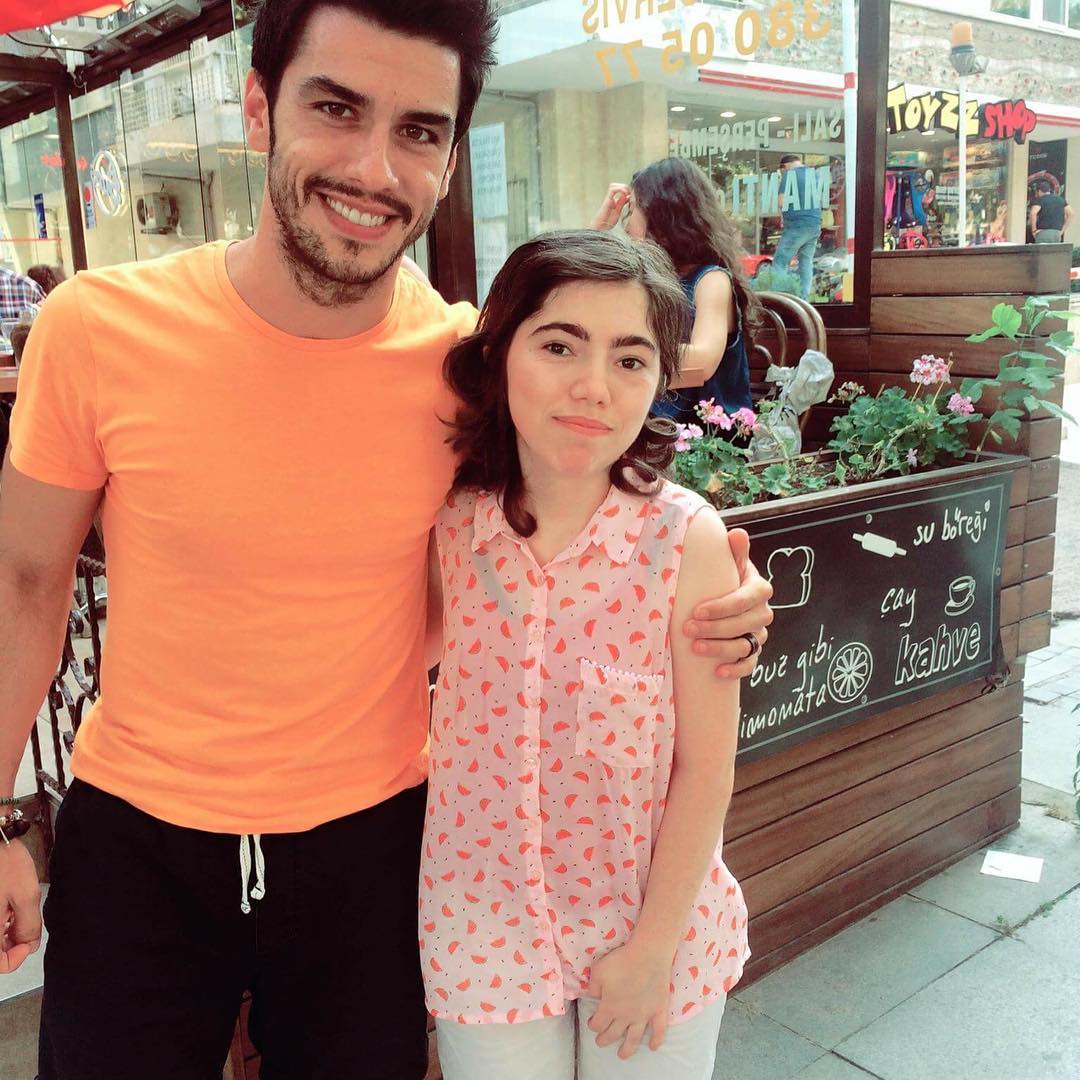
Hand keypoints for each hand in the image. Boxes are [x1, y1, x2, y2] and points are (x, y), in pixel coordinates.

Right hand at [1, 840, 41, 972]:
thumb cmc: (3, 862)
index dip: (18, 957)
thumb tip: (30, 946)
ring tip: (14, 906)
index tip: (28, 941)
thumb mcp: (26, 895)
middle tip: (23, 919)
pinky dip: (1, 918)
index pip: (0, 965)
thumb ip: (29, 926)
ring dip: (6, 929)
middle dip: (12, 940)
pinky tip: (6, 901)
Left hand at [585, 942, 670, 1058]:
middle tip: (601, 1042)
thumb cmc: (621, 960)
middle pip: (613, 1034)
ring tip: (622, 1055)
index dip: (593, 1025)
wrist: (648, 954)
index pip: (598, 1024)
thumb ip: (593, 987)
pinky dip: (657, 1041)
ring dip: (627, 1049)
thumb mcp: (598, 970)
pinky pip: (659, 1030)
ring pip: (634, 1038)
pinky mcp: (659, 1010)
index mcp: (610, 1007)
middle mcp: (626, 1016)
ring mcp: (644, 1015)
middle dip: (605, 1040)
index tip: (591, 1023)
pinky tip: (653, 1047)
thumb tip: (593, 996)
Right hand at [590, 183, 630, 230]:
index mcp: (614, 201)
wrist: (600, 228)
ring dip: (621, 187)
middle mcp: (610, 198)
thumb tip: (628, 196)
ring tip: (627, 193)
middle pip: (616, 185)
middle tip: (630, 193)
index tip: (632, 196)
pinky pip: (612, 190)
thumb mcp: (618, 211)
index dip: (627, 190)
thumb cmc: (607, 222)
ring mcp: (608, 199)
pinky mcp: (607, 200)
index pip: (620, 190)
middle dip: (624, 186)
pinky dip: (620, 189)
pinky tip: (625, 193)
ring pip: (613, 186)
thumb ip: (622, 203)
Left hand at [683, 528, 772, 678]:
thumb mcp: (728, 563)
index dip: (723, 607)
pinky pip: (750, 665)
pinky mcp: (753, 652)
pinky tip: (718, 672)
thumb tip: (737, 533)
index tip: (698, 611)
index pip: (745, 599)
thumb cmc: (723, 579)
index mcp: (759, 589)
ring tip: (695, 648)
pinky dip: (736, 670)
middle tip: (688, 629)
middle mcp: (762, 613)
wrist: (725, 597)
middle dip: (715, 628)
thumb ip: (733, 551)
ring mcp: (759, 635)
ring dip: (720, 649)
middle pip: (744, 624)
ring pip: (745, 646)